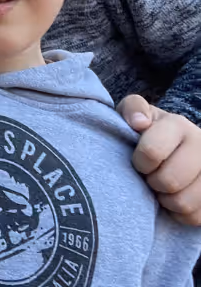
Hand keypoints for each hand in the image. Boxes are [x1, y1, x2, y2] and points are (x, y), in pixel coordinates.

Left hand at [118, 94, 200, 224]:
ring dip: (165, 200)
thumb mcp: (134, 114)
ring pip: (183, 202)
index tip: (139, 161)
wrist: (172, 149)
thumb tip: (139, 122)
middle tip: (149, 177)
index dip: (140, 162)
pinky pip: (196, 217)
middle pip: (169, 181)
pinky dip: (180, 213)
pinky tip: (175, 199)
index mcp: (179, 125)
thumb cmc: (146, 132)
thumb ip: (133, 109)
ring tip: (161, 188)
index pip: (151, 151)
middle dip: (152, 182)